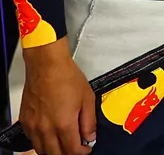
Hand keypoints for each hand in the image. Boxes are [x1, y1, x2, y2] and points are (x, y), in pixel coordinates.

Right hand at [21, 38, 95, 154]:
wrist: (47, 66)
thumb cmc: (66, 77)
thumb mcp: (87, 99)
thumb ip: (89, 122)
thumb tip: (90, 137)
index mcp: (63, 124)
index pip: (72, 151)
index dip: (82, 152)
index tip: (87, 148)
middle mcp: (46, 128)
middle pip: (56, 154)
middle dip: (68, 153)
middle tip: (76, 147)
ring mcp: (33, 126)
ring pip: (42, 150)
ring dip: (54, 150)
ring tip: (64, 143)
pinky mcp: (25, 121)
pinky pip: (32, 140)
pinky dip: (42, 142)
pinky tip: (51, 135)